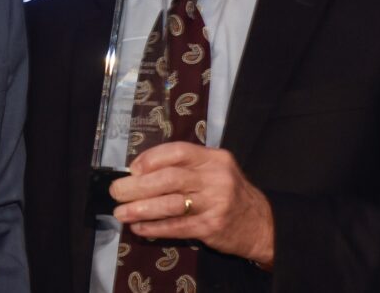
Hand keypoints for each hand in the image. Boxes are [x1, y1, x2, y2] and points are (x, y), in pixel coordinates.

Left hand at [110, 141, 274, 266]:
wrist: (262, 224)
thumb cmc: (230, 194)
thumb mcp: (214, 171)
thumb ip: (185, 168)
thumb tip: (141, 171)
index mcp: (214, 158)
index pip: (178, 151)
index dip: (151, 158)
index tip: (132, 169)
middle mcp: (216, 178)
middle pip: (169, 178)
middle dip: (138, 186)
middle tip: (117, 191)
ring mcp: (215, 203)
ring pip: (170, 204)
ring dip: (141, 209)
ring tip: (122, 212)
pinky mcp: (212, 227)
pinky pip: (177, 226)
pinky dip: (155, 227)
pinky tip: (140, 227)